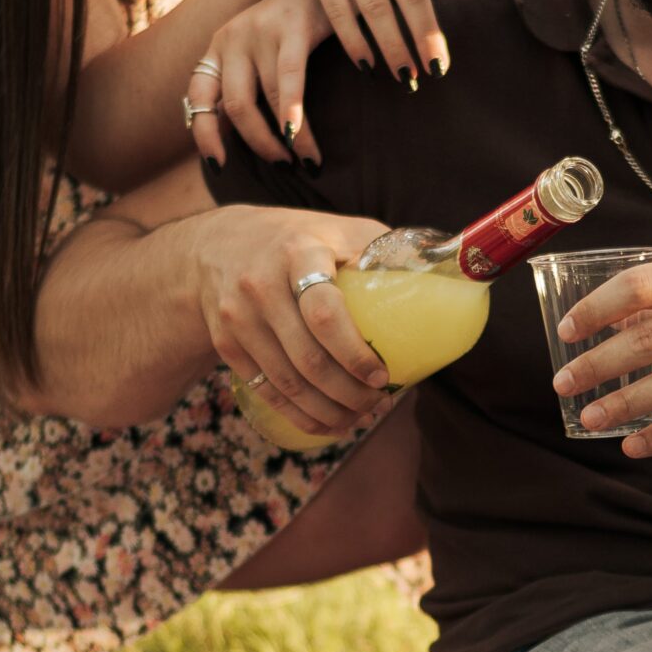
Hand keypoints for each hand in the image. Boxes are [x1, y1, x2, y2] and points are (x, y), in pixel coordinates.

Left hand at [191, 0, 331, 170]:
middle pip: (235, 106)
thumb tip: (237, 135)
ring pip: (266, 100)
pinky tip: (304, 142)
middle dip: (259, 144)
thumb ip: (246, 84)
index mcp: (219, 46)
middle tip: (283, 164)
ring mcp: (260, 30)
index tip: (218, 166)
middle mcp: (232, 38)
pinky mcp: (291, 26)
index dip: (203, 134)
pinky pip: (289, 81)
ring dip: (288, 139)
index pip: (197, 96)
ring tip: (308, 159)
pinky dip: (295, 117)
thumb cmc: (296, 25)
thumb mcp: (260, 50)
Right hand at [191, 204, 393, 435]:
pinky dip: (299, 416)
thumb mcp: (337, 228)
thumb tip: (437, 278)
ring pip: (286, 383)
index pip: (324, 312)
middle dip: (348, 394)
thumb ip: (380, 250)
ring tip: (360, 419)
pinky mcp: (225, 344)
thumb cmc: (296, 238)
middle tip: (379, 405)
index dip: (355, 353)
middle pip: (306, 358)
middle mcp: (260, 285)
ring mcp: (238, 318)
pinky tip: (327, 423)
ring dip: (328, 412)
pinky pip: (266, 391)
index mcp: (297, 252)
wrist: (214, 246)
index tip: (382, 376)